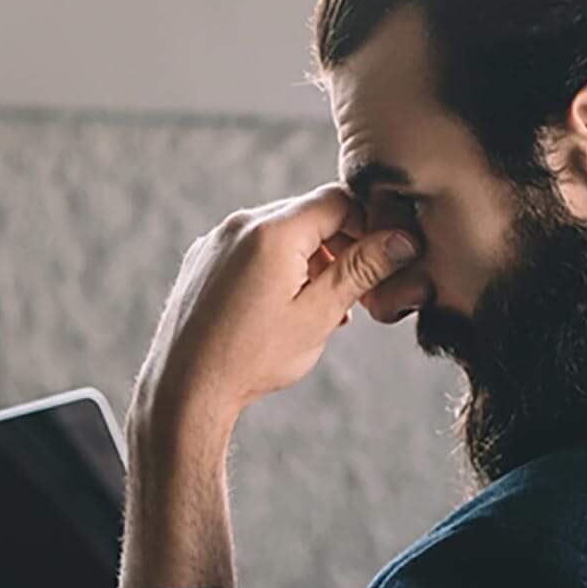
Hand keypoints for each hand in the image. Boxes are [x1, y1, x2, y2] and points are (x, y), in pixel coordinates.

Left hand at [132, 185, 419, 435]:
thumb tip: (402, 240)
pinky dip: (279, 266)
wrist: (184, 387)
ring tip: (324, 308)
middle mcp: (241, 224)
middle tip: (359, 292)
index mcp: (273, 231)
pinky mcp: (204, 258)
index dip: (370, 225)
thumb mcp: (318, 315)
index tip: (383, 261)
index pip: (339, 200)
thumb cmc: (252, 357)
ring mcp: (218, 239)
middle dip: (341, 246)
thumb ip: (361, 271)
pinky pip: (252, 247)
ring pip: (282, 232)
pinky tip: (286, 308)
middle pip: (310, 214)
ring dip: (311, 259)